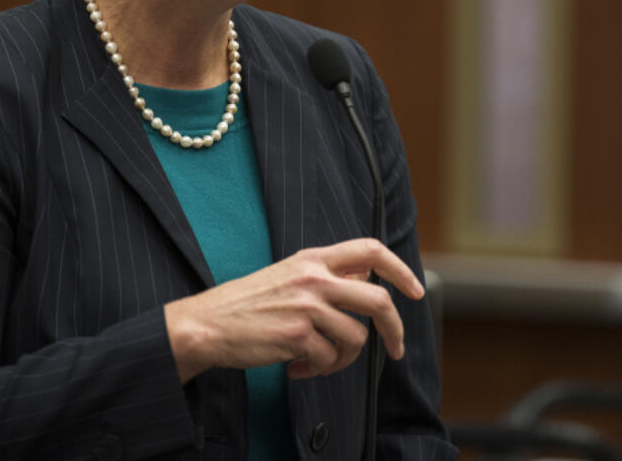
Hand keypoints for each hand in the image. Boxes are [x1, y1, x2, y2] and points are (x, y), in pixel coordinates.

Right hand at [163, 238, 423, 382]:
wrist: (207, 323)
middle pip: (379, 300)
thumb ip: (326, 276)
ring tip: (317, 361)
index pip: (370, 250)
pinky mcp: (297, 335)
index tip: (414, 289)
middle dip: (394, 330)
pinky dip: (317, 370)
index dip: (400, 269)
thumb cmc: (247, 303)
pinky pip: (329, 360)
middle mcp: (314, 278)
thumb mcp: (289, 275)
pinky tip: (296, 367)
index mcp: (313, 259)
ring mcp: (307, 306)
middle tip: (394, 348)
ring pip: (356, 339)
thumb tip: (367, 283)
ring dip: (342, 360)